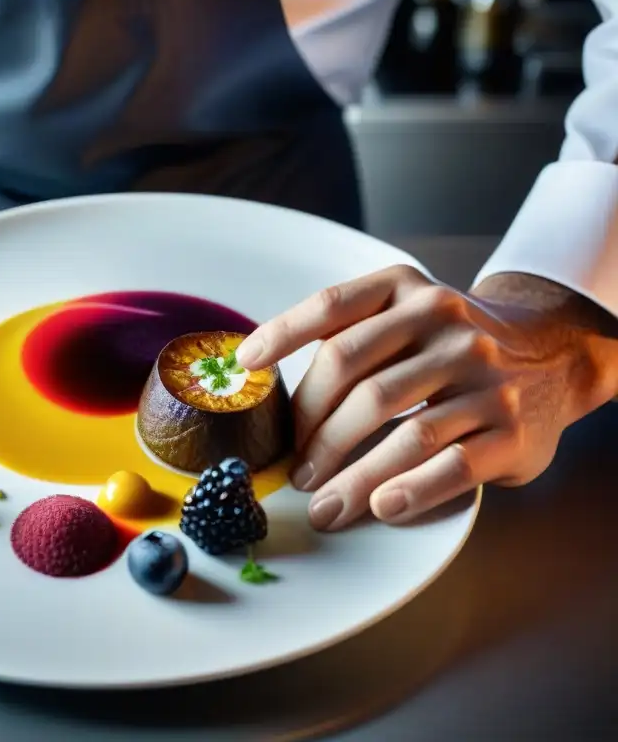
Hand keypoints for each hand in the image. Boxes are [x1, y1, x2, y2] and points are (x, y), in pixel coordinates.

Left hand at [236, 265, 617, 530]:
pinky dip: (410, 490)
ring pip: (401, 431)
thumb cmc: (451, 344)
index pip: (331, 307)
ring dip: (350, 474)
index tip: (245, 367)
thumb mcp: (406, 313)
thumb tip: (268, 384)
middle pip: (356, 377)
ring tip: (323, 504)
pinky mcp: (511, 428)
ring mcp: (483, 376)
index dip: (281, 335)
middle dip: (311, 430)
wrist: (552, 354)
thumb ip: (350, 334)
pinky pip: (450, 465)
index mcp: (406, 291)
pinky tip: (379, 506)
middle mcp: (446, 324)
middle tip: (294, 469)